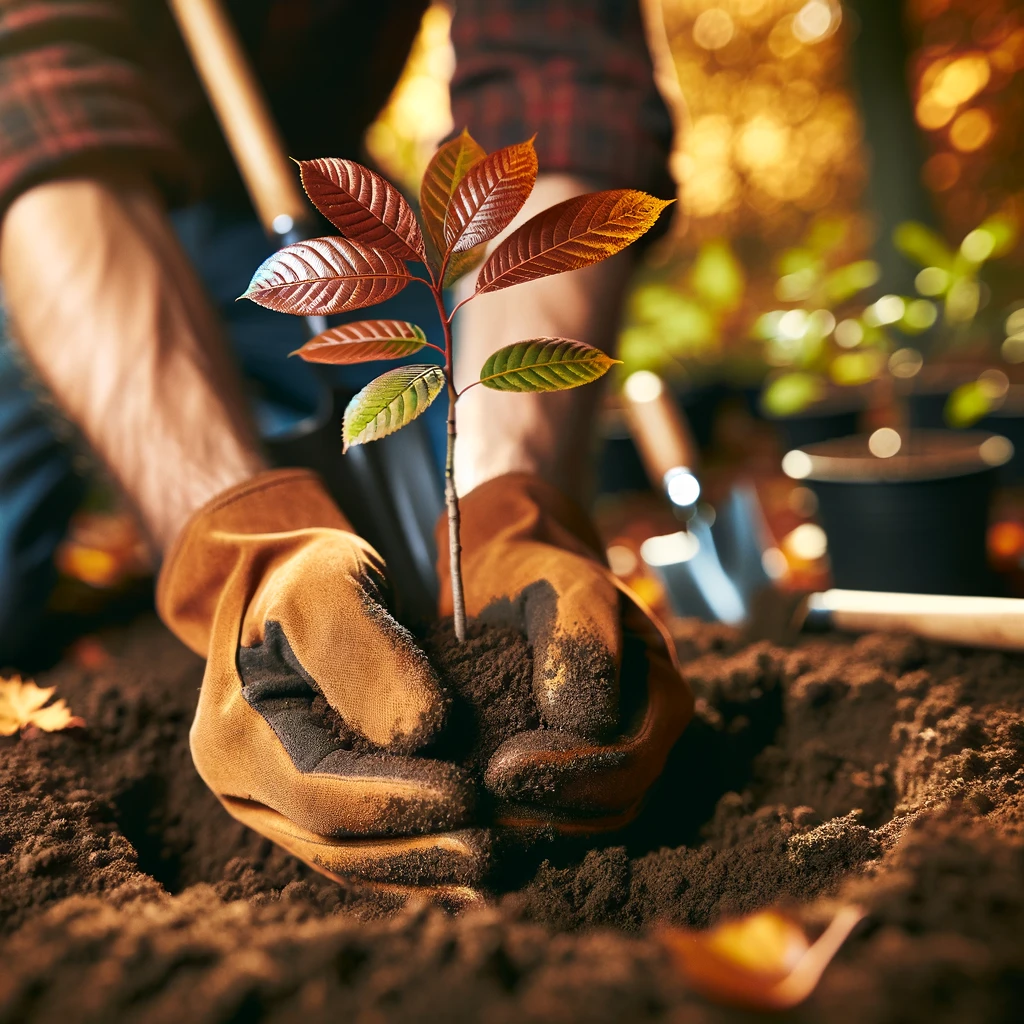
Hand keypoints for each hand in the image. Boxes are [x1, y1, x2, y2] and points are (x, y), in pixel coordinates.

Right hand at [158, 469, 487, 898]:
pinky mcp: (302, 802)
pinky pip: (354, 846)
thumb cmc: (304, 572)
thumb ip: (365, 653)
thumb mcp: (329, 586)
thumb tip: (424, 733)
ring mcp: (269, 800)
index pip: (318, 789)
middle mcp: (242, 782)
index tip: (466, 797)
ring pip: (345, 857)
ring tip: (488, 871)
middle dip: (415, 848)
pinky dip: (406, 860)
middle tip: (490, 852)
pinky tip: (457, 868)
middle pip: (332, 840)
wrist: (281, 579)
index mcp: (235, 733)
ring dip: (417, 869)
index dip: (393, 802)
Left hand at [437, 473, 693, 829]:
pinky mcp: (570, 771)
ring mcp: (610, 757)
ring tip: (468, 809)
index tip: (499, 769)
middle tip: (476, 801)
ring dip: (528, 826)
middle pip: (612, 807)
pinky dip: (516, 821)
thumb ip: (580, 644)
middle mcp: (645, 736)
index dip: (572, 776)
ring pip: (584, 823)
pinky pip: (555, 815)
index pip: (631, 764)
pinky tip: (470, 810)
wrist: (508, 572)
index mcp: (662, 694)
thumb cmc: (537, 571)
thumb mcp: (565, 587)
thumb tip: (584, 724)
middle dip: (546, 812)